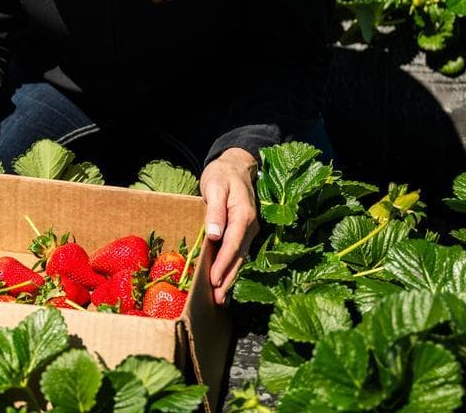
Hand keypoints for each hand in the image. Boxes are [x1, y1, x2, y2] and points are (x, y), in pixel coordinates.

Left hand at [200, 147, 258, 305]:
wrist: (236, 166)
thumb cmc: (222, 175)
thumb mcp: (215, 187)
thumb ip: (215, 212)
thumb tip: (214, 236)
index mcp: (244, 215)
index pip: (233, 244)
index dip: (224, 264)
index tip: (214, 280)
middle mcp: (250, 226)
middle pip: (239, 256)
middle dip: (229, 278)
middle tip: (218, 299)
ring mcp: (249, 230)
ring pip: (240, 257)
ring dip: (231, 277)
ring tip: (220, 297)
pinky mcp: (244, 232)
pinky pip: (238, 252)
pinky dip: (232, 267)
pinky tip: (225, 280)